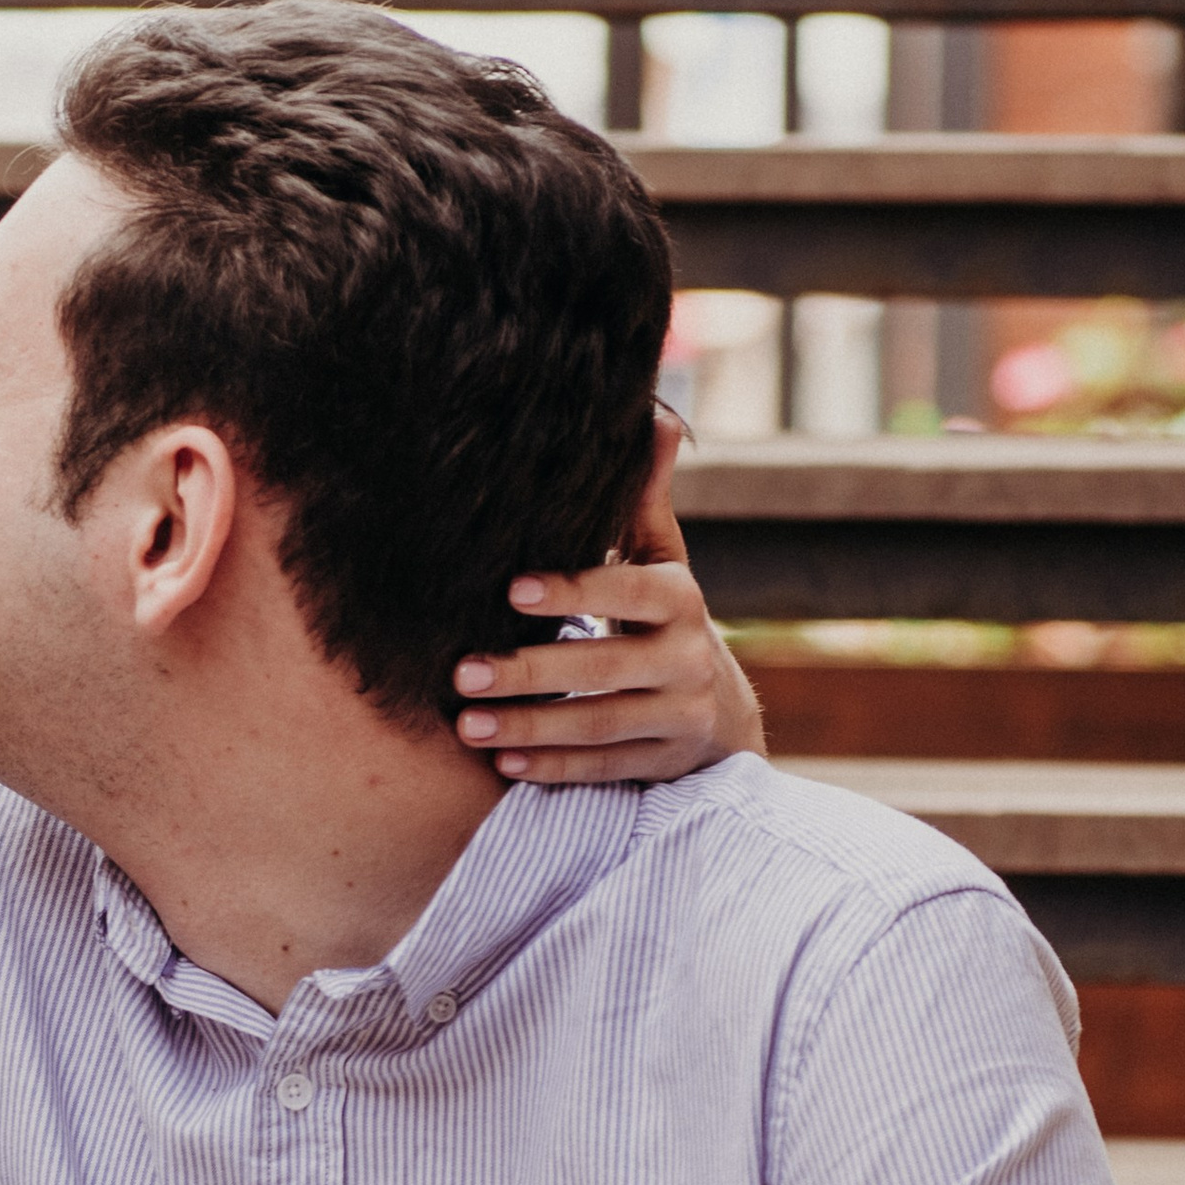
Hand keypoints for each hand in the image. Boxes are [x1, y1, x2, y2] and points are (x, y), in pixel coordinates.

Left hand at [455, 419, 762, 788]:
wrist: (721, 708)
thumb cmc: (664, 617)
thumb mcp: (661, 561)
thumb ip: (643, 502)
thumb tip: (657, 414)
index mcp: (682, 600)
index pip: (628, 591)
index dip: (574, 591)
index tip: (512, 588)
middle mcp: (688, 659)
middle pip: (604, 668)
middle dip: (531, 672)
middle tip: (463, 671)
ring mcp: (680, 716)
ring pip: (599, 726)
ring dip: (530, 729)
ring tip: (468, 726)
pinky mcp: (666, 763)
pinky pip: (606, 768)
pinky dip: (555, 769)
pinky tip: (504, 766)